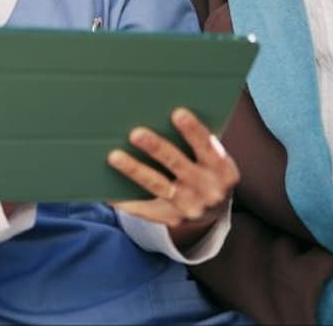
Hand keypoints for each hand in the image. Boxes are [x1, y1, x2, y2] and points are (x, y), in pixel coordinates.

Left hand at [107, 107, 238, 247]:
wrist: (213, 214)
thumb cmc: (208, 172)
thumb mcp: (216, 160)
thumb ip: (201, 143)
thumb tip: (166, 114)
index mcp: (224, 172)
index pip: (208, 148)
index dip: (193, 131)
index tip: (177, 113)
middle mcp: (209, 191)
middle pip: (178, 165)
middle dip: (157, 148)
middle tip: (135, 133)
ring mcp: (189, 207)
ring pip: (158, 186)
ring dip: (135, 170)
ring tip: (115, 156)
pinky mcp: (172, 219)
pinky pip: (145, 210)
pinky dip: (126, 200)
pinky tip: (108, 190)